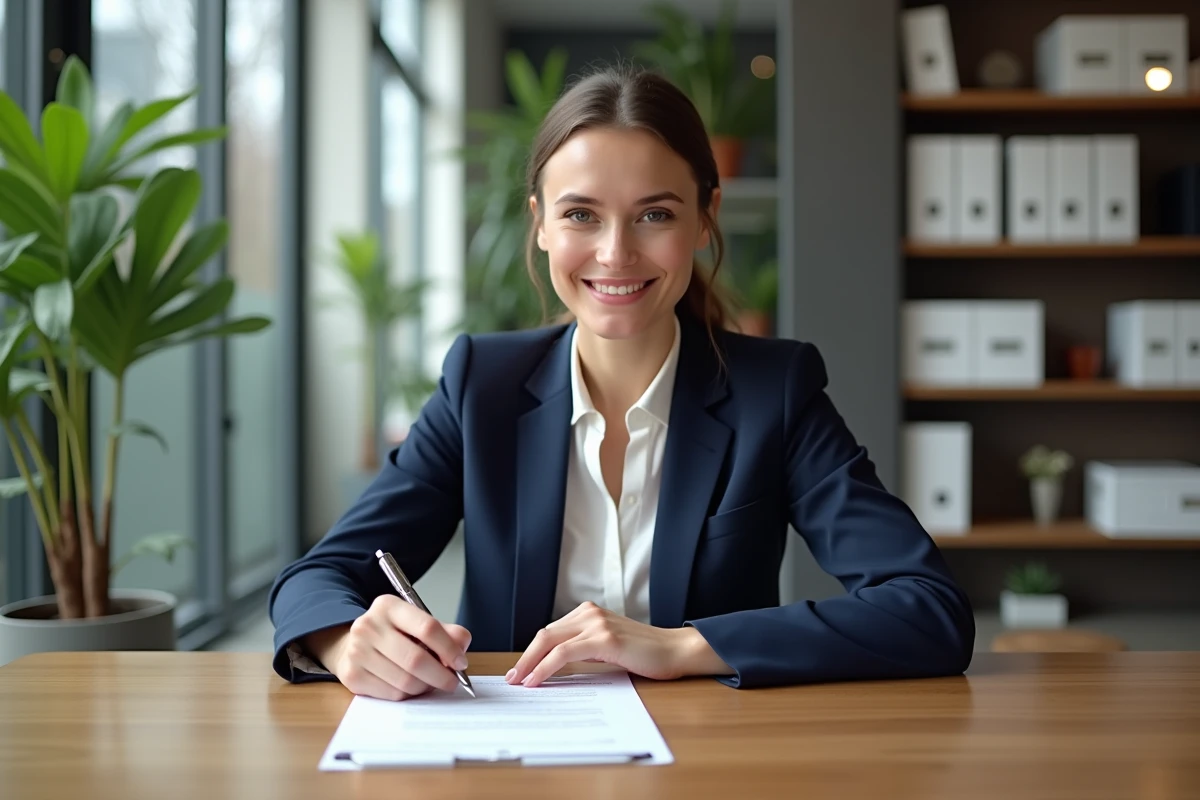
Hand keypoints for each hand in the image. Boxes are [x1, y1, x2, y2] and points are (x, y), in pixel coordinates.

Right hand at [303, 595, 471, 700]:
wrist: (350, 644)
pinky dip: (408, 694)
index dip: (449, 649)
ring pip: (405, 681)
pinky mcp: (351, 676)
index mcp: (388, 606)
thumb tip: (461, 646)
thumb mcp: (417, 622)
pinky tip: (410, 685)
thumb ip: (445, 631)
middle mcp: (368, 626)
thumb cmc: (392, 634)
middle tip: (452, 681)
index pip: (427, 628)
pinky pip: (392, 694)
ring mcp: (357, 652)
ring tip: (430, 682)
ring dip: (425, 687)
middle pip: (416, 659)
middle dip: (441, 675)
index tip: (460, 662)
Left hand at [506, 601, 732, 687]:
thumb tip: (554, 665)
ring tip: (519, 681)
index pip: (551, 631)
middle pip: (545, 634)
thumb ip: (584, 648)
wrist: (676, 651)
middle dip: (524, 658)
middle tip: (511, 678)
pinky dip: (545, 667)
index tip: (519, 670)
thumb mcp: (608, 647)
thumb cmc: (645, 653)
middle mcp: (590, 614)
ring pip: (550, 642)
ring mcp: (597, 624)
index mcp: (590, 613)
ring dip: (530, 663)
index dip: (531, 652)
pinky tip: (537, 680)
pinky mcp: (604, 638)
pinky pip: (564, 654)